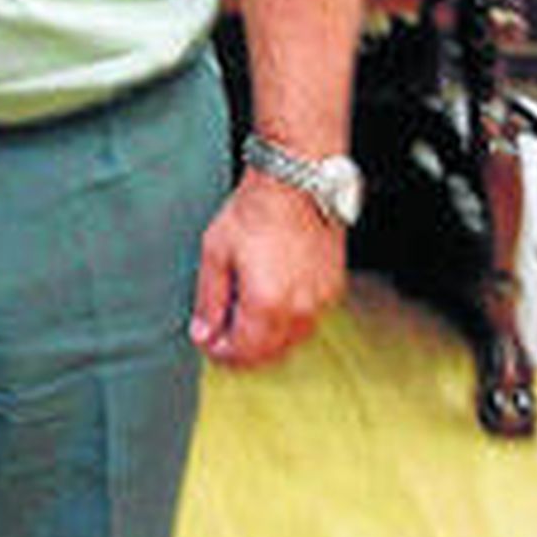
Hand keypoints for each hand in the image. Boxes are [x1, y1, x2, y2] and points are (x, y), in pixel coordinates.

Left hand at [189, 170, 346, 367]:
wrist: (295, 183)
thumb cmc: (254, 211)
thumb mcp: (216, 252)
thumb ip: (210, 300)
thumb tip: (203, 334)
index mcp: (267, 305)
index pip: (244, 353)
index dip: (221, 353)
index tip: (206, 340)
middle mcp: (300, 311)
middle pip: (269, 353)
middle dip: (243, 350)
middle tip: (221, 332)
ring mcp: (321, 301)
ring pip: (291, 340)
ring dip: (266, 338)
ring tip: (243, 314)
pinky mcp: (333, 288)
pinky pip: (308, 320)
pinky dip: (287, 320)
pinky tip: (270, 300)